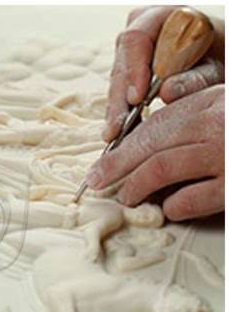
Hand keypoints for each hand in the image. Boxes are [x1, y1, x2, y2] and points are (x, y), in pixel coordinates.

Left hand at [87, 85, 223, 220]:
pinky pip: (188, 200)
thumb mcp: (228, 109)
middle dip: (116, 162)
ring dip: (135, 186)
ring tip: (125, 198)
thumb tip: (161, 112)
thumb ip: (199, 111)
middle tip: (95, 179)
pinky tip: (167, 210)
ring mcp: (225, 154)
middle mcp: (218, 124)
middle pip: (152, 141)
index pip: (160, 119)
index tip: (108, 154)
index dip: (128, 140)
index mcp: (217, 102)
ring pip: (160, 168)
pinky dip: (172, 207)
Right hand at [104, 7, 223, 141]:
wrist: (216, 61)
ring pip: (116, 80)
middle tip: (118, 128)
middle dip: (119, 99)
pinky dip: (119, 111)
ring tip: (114, 134)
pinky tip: (117, 131)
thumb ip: (195, 79)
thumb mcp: (215, 69)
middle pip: (120, 64)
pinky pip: (118, 91)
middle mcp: (143, 29)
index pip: (136, 39)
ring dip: (116, 109)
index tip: (136, 99)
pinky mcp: (126, 69)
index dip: (133, 70)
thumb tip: (165, 93)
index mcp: (168, 17)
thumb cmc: (221, 60)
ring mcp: (131, 50)